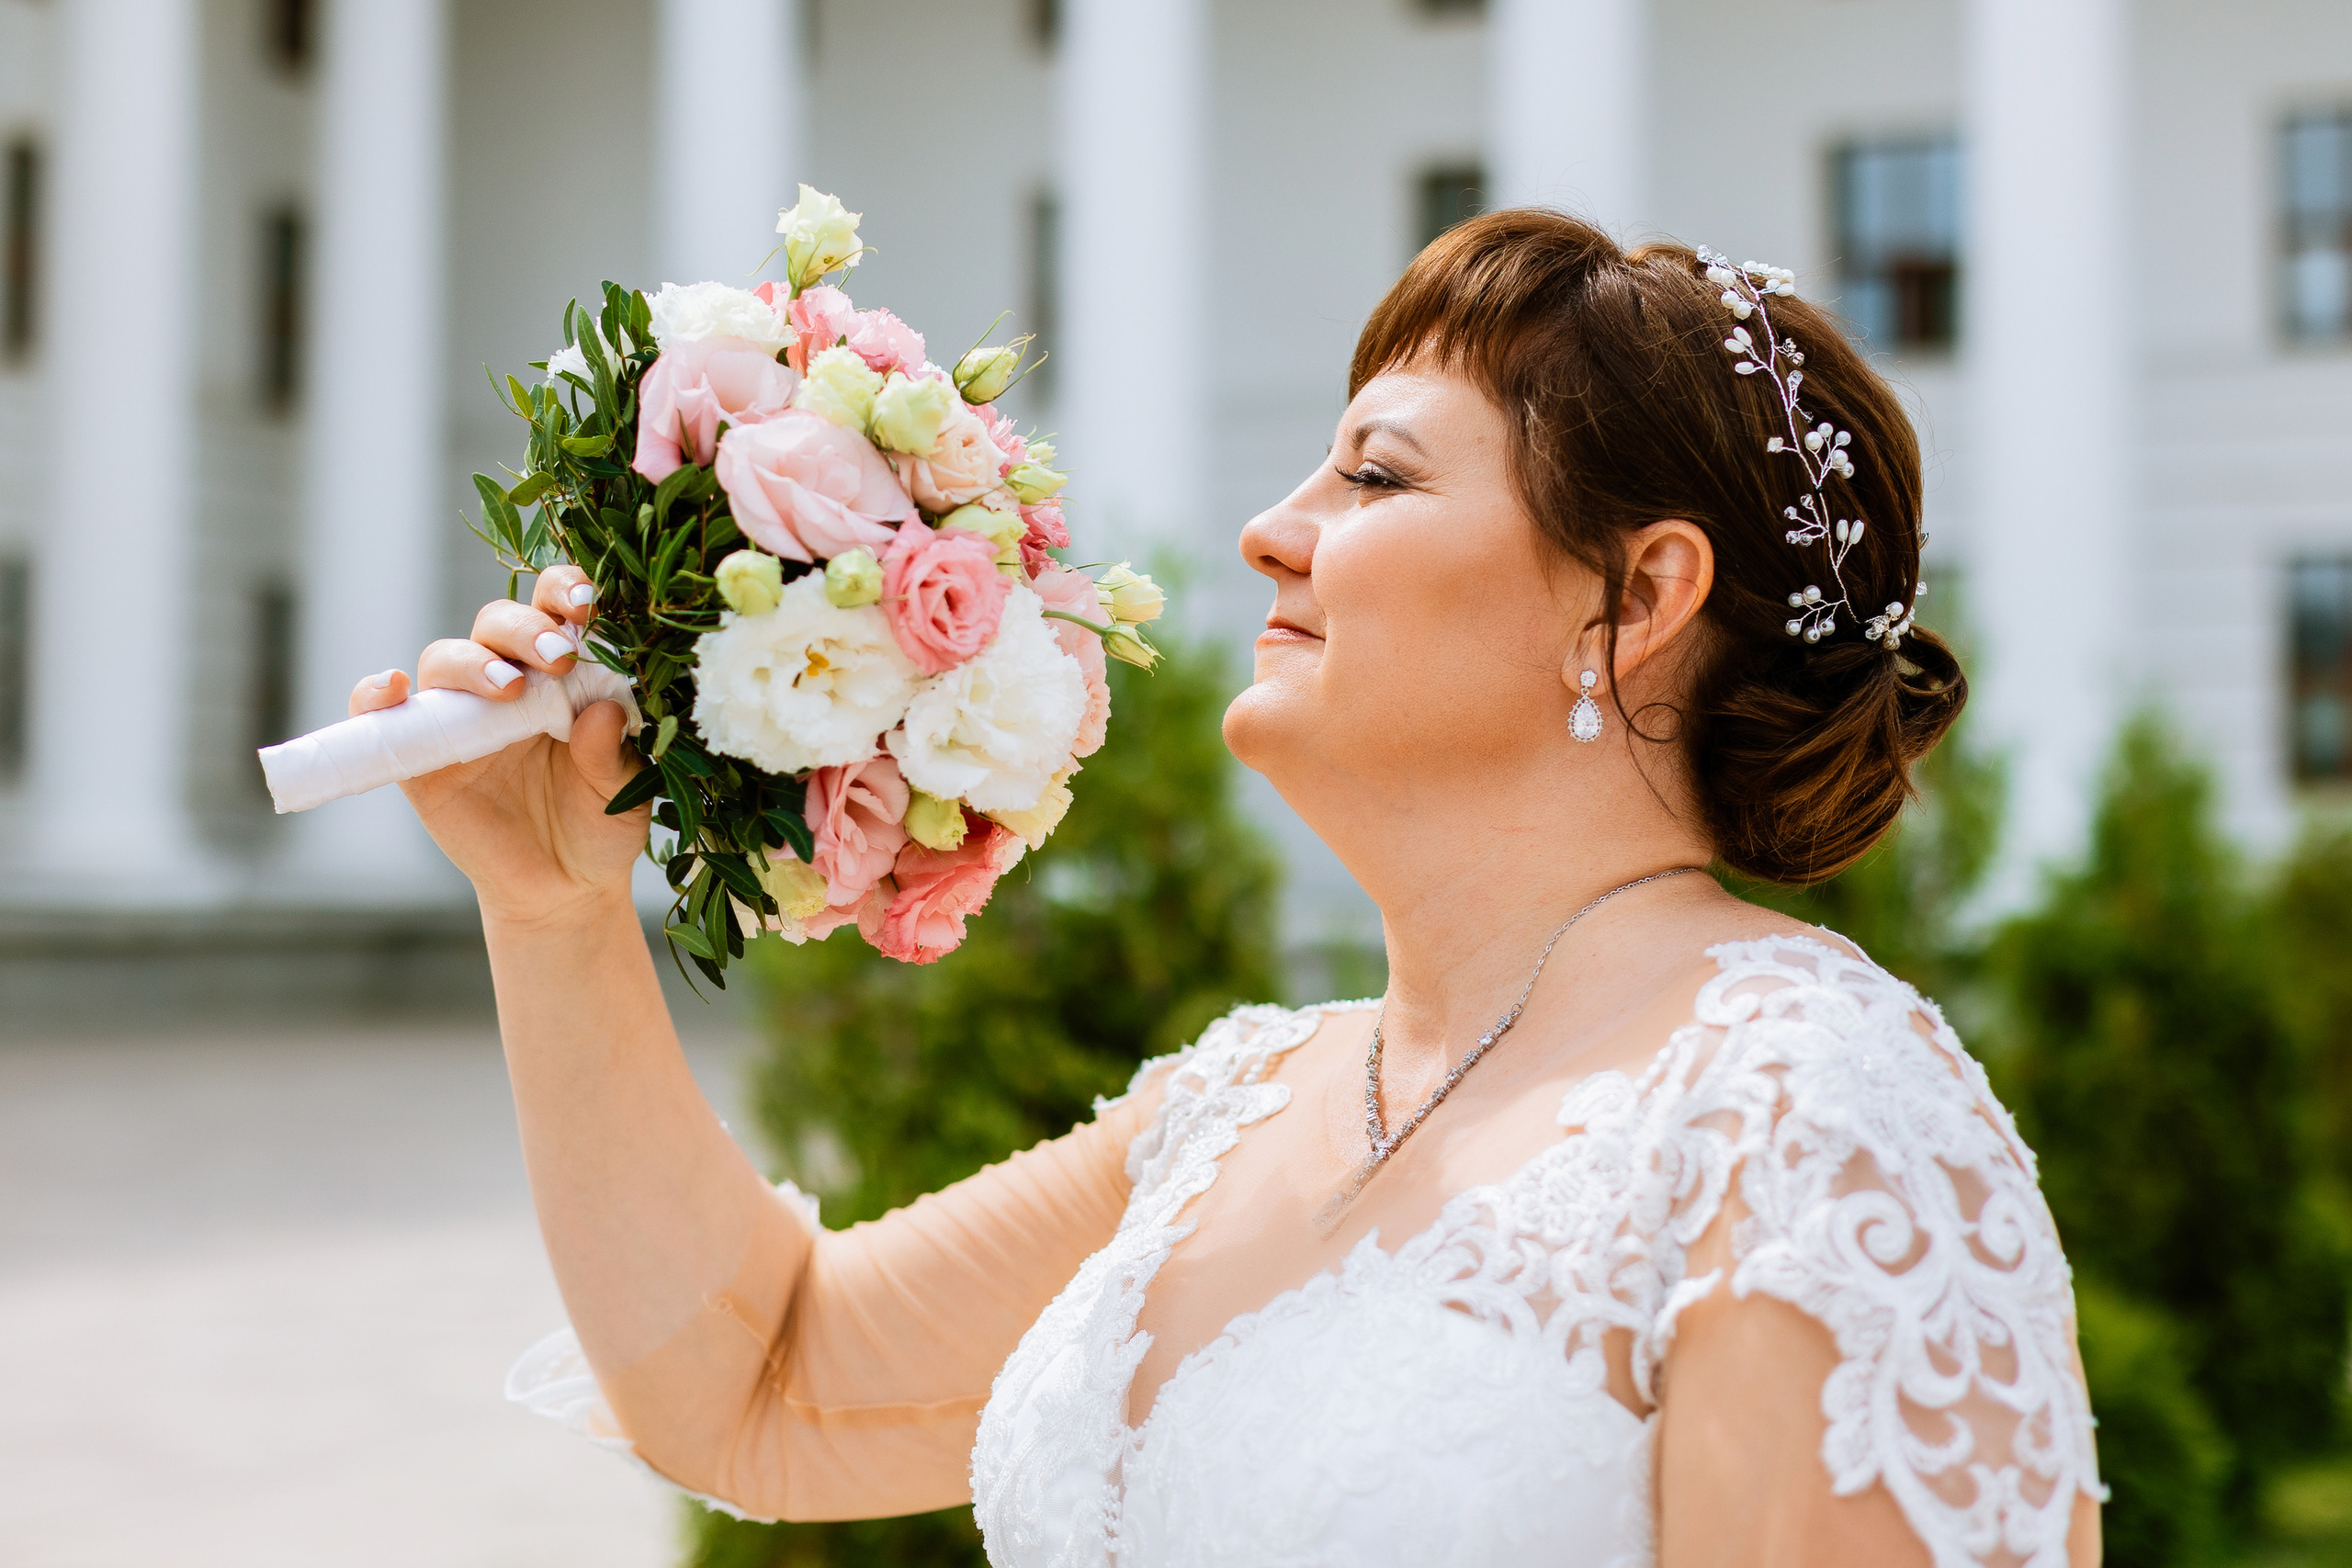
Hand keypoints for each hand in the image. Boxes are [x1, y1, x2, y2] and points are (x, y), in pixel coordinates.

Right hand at [349, 565, 649, 926]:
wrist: (564, 888)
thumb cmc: (600, 825)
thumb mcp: (621, 792)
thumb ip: (611, 753)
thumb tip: (603, 711)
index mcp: (563, 674)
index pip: (555, 609)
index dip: (564, 592)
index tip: (588, 606)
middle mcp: (507, 682)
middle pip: (498, 624)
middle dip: (526, 629)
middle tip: (558, 659)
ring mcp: (459, 716)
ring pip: (445, 658)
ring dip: (471, 661)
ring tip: (508, 688)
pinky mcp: (418, 757)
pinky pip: (379, 715)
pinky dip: (372, 694)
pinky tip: (391, 687)